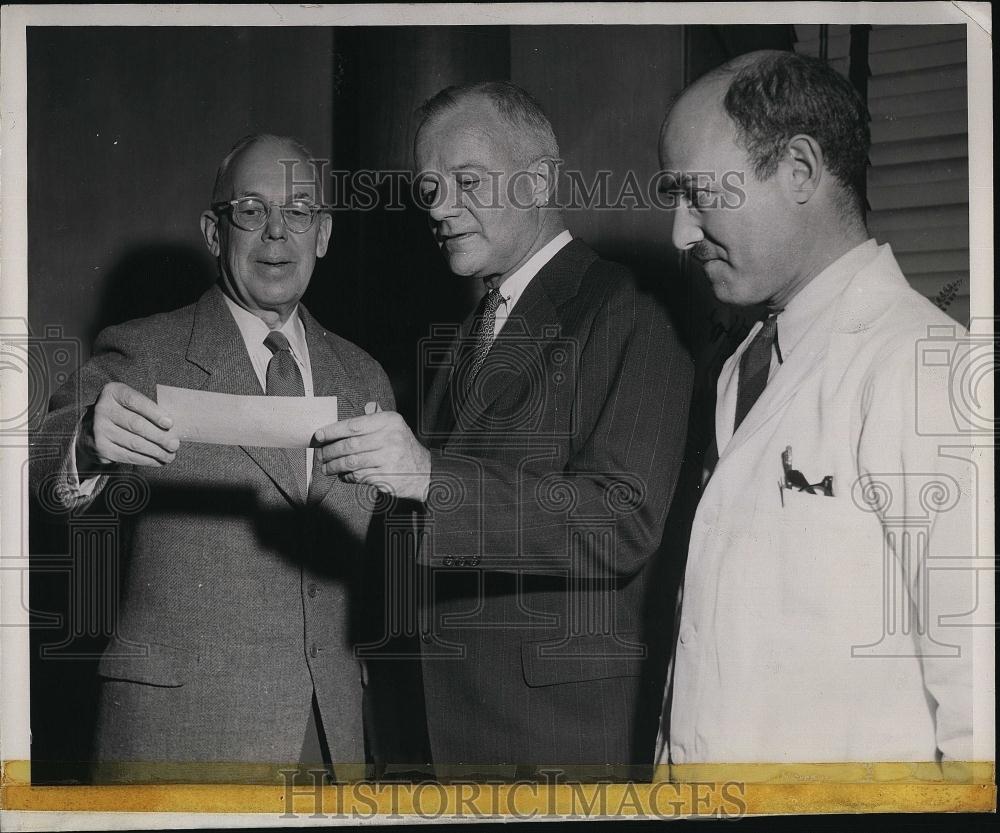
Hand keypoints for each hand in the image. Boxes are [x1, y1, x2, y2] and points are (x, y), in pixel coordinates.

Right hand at [76, 382, 178, 469]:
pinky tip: (158, 460)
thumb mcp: (130, 402)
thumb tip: (172, 427)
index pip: (135, 401)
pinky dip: (146, 460)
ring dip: (156, 451)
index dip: (154, 413)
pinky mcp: (101, 448)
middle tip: (175, 445)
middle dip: (160, 436)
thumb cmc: (121, 412)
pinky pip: (128, 456)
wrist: (91, 428)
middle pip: (137, 425)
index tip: (170, 424)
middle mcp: (103, 409)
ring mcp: (99, 430)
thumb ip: (148, 408)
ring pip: (134, 443)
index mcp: (113, 392)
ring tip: (170, 455)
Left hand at [314, 405, 430, 501]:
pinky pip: (359, 476)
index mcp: (389, 422)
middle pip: (349, 445)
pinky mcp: (385, 476)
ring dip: (334, 466)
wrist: (424, 472)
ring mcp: (388, 458)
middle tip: (320, 455)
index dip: (332, 431)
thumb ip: (379, 417)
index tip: (319, 436)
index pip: (354, 425)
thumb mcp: (396, 427)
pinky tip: (342, 476)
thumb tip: (367, 405)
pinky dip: (347, 476)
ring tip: (326, 467)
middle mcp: (390, 438)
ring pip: (351, 462)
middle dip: (330, 451)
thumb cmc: (405, 448)